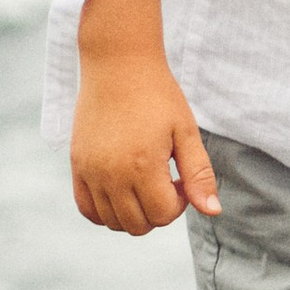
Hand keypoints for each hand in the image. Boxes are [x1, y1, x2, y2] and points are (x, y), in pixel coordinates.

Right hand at [70, 48, 220, 234]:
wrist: (118, 65)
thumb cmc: (158, 95)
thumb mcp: (186, 132)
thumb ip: (199, 175)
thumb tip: (213, 211)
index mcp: (142, 166)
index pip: (162, 215)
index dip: (179, 203)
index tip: (180, 177)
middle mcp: (111, 174)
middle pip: (137, 225)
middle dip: (158, 211)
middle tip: (165, 181)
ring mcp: (90, 171)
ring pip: (111, 221)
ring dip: (133, 213)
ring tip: (144, 182)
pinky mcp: (77, 165)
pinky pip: (86, 208)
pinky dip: (105, 211)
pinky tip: (122, 190)